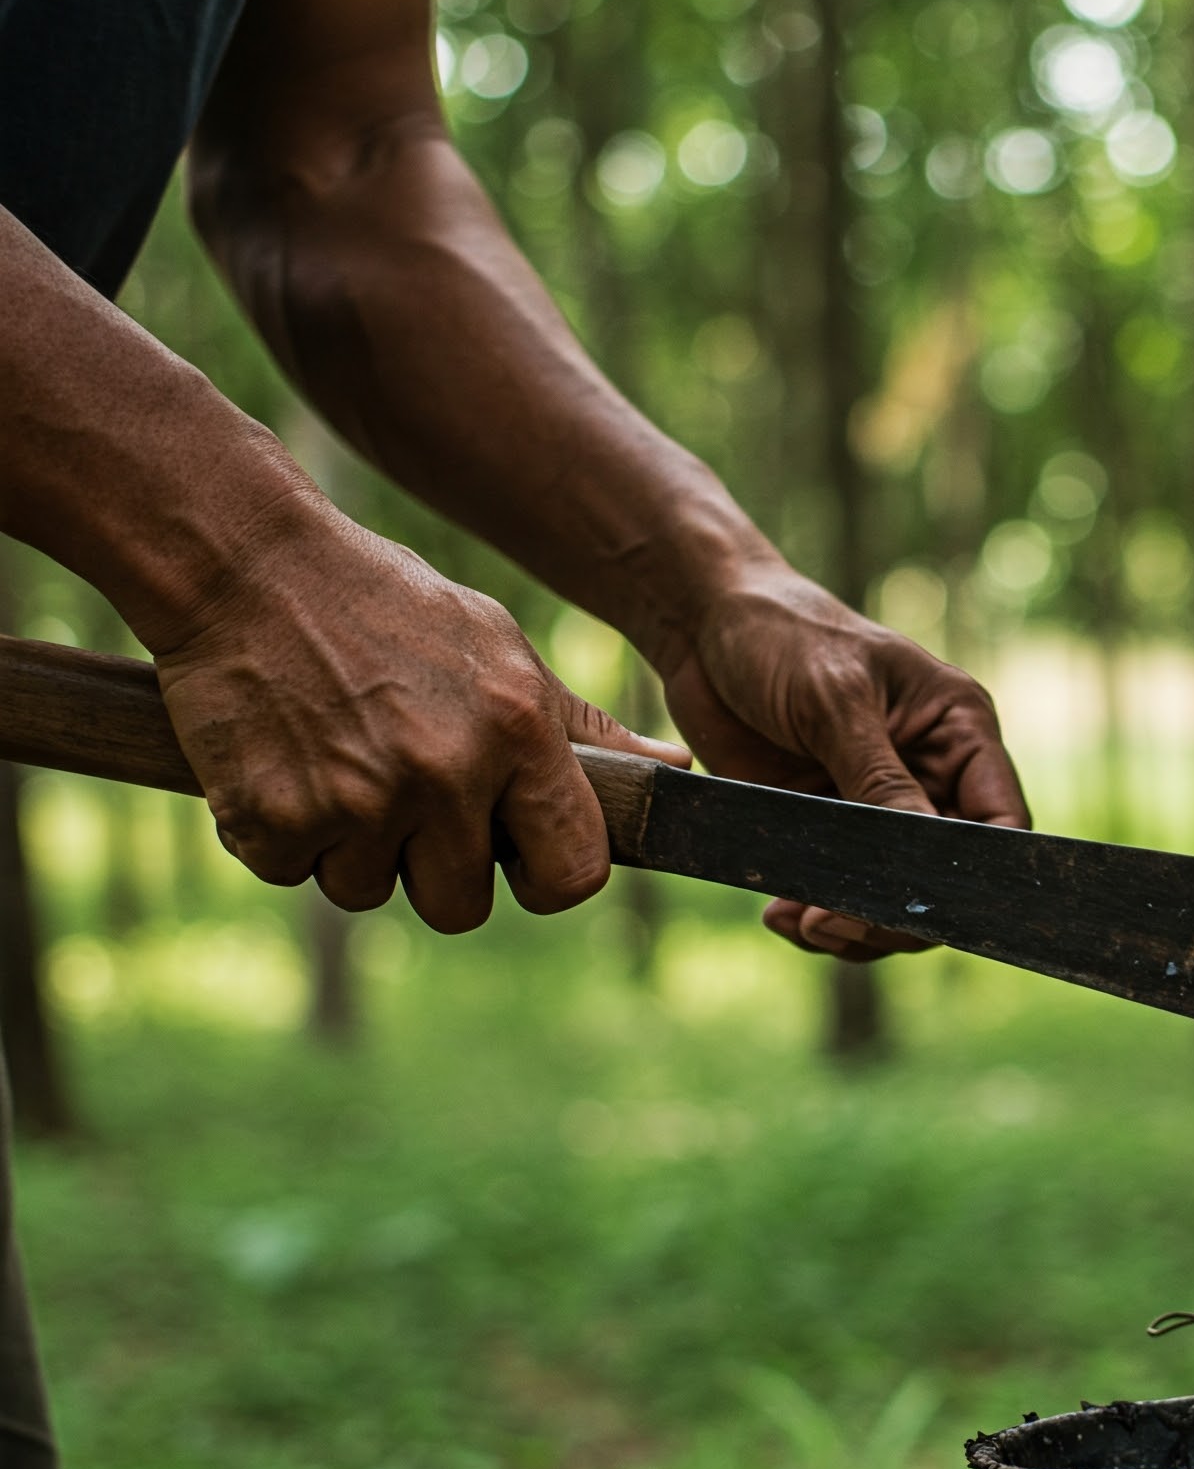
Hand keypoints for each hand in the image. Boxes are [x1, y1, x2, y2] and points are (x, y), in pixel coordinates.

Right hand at [155, 501, 690, 932]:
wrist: (243, 563)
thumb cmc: (389, 607)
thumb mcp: (503, 651)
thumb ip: (585, 730)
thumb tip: (675, 770)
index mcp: (518, 733)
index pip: (573, 873)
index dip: (543, 877)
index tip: (513, 856)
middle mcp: (446, 773)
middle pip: (460, 905)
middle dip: (431, 866)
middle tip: (399, 791)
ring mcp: (357, 800)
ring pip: (368, 891)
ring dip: (351, 849)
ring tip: (337, 757)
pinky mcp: (273, 817)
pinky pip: (293, 872)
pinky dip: (282, 834)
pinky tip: (283, 760)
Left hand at [657, 562, 1029, 959]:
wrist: (704, 627)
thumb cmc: (782, 635)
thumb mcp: (836, 702)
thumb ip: (879, 781)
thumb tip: (918, 858)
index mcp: (958, 731)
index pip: (1000, 822)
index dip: (975, 874)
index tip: (923, 907)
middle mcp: (930, 775)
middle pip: (944, 874)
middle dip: (896, 911)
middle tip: (835, 923)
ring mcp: (877, 807)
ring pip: (891, 895)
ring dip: (851, 923)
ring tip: (800, 923)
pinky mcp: (825, 827)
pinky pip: (837, 890)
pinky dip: (814, 913)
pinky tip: (779, 913)